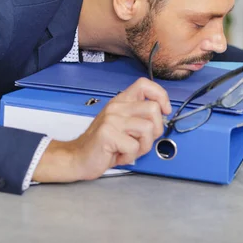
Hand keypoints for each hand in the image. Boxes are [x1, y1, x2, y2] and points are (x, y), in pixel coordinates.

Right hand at [33, 77, 171, 182]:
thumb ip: (140, 117)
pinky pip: (134, 146)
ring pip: (148, 128)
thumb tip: (163, 115)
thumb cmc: (103, 144)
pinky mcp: (108, 134)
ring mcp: (111, 119)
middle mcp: (116, 107)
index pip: (145, 84)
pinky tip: (118, 155)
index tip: (164, 111)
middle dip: (156, 130)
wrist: (77, 158)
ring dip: (143, 146)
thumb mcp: (123, 125)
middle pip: (153, 109)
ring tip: (128, 149)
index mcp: (121, 102)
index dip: (160, 95)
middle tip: (142, 140)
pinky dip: (130, 156)